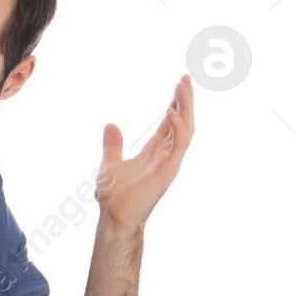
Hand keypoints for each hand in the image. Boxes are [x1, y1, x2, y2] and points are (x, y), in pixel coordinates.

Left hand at [96, 74, 193, 233]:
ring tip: (182, 87)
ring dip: (185, 108)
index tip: (179, 83)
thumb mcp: (109, 162)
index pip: (170, 122)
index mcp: (155, 151)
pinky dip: (177, 127)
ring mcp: (170, 162)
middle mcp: (166, 155)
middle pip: (182, 121)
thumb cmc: (113, 196)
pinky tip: (170, 112)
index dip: (175, 103)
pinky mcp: (169, 171)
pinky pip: (179, 145)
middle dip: (186, 100)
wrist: (113, 217)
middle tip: (186, 78)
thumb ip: (113, 144)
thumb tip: (110, 124)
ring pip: (186, 129)